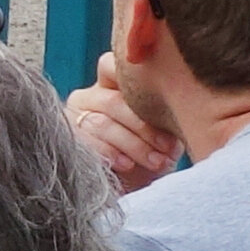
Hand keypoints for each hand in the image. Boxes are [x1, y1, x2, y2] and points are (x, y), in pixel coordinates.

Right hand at [65, 55, 180, 194]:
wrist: (139, 185)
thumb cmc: (156, 151)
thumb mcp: (166, 127)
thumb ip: (164, 108)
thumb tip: (179, 100)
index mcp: (113, 84)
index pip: (111, 65)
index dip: (129, 75)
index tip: (159, 92)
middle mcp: (90, 97)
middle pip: (113, 101)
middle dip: (143, 126)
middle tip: (167, 146)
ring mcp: (76, 118)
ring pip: (102, 124)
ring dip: (133, 145)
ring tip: (155, 161)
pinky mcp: (69, 142)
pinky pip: (88, 144)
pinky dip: (111, 154)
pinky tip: (128, 165)